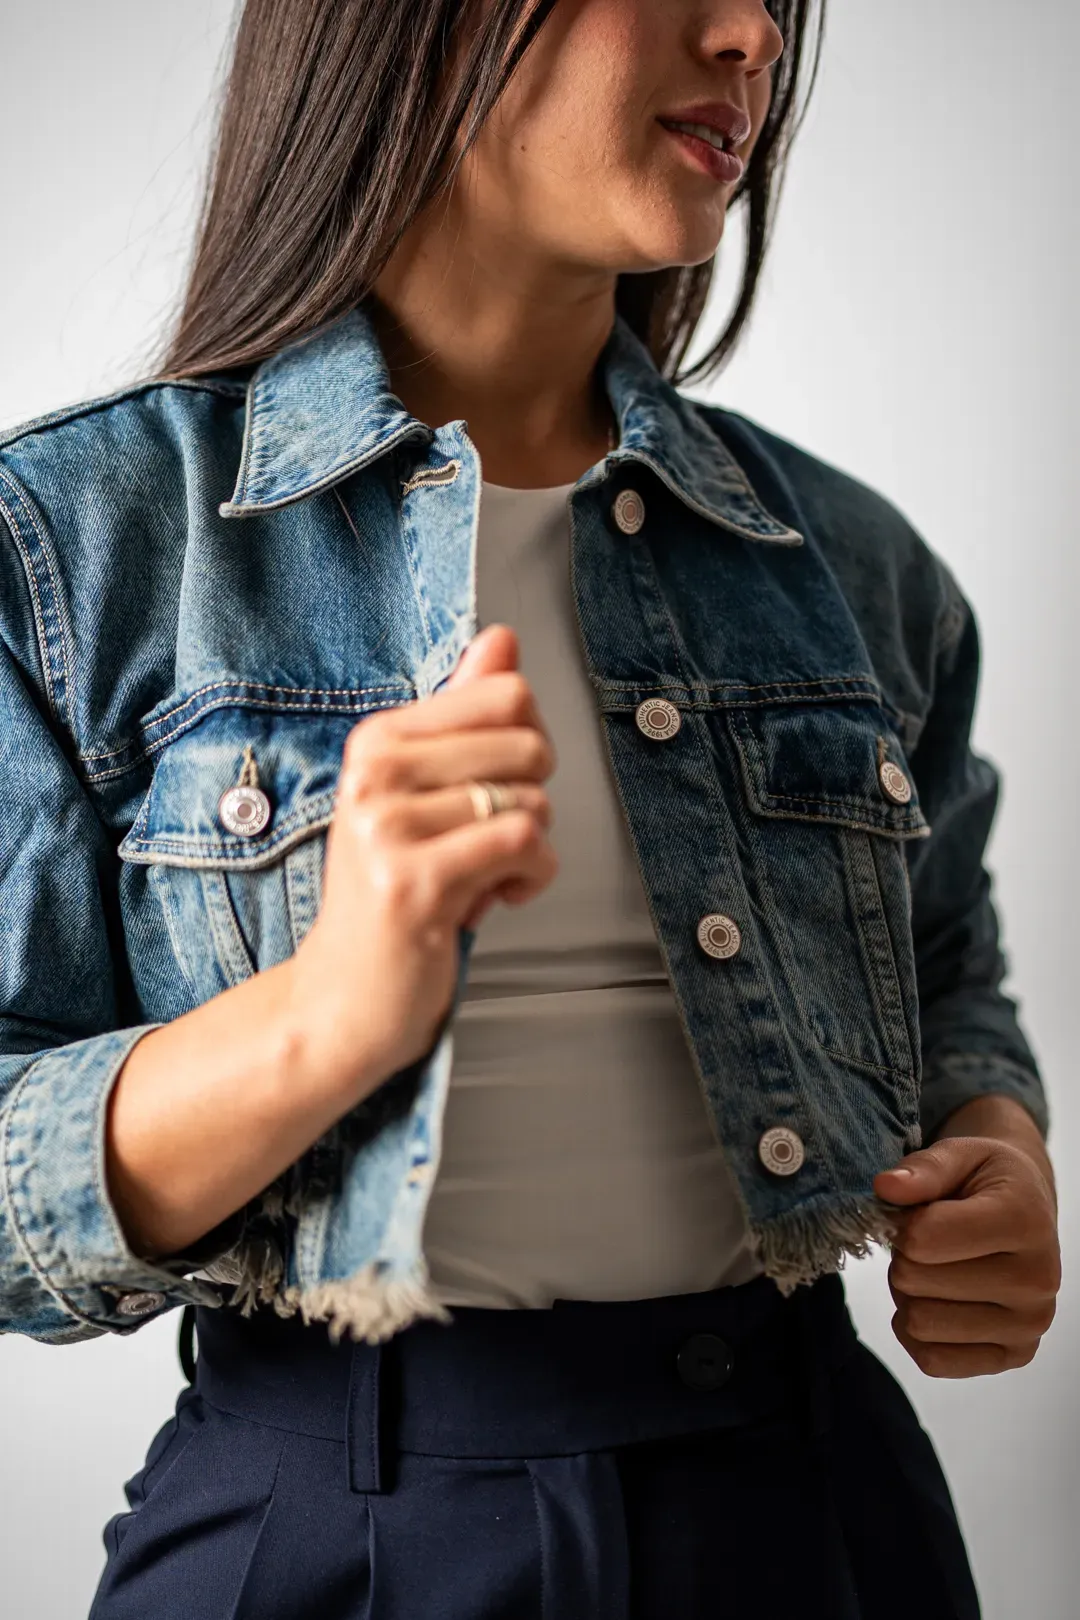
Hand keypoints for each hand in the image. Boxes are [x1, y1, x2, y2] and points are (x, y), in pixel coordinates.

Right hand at [285, 623, 558, 1097]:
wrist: (343, 996)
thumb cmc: (395, 893)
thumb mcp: (425, 795)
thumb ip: (464, 715)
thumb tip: (502, 639)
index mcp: (378, 740)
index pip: (506, 691)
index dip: (528, 745)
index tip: (496, 788)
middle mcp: (376, 772)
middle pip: (529, 744)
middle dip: (532, 800)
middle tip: (488, 842)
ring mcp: (389, 826)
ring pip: (531, 801)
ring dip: (529, 851)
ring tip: (481, 877)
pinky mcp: (415, 881)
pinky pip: (524, 846)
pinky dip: (531, 878)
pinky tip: (494, 898)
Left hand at [873, 1115, 1060, 1378]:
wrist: (1027, 1211)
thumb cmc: (986, 1181)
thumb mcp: (960, 1154)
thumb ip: (923, 1168)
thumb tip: (885, 1187)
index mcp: (1025, 1221)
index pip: (922, 1238)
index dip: (904, 1222)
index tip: (921, 1212)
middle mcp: (1037, 1280)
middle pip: (914, 1281)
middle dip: (905, 1258)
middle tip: (927, 1243)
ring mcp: (1029, 1325)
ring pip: (919, 1324)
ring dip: (909, 1295)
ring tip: (935, 1269)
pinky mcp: (1014, 1356)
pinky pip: (933, 1361)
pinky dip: (917, 1333)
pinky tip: (935, 1303)